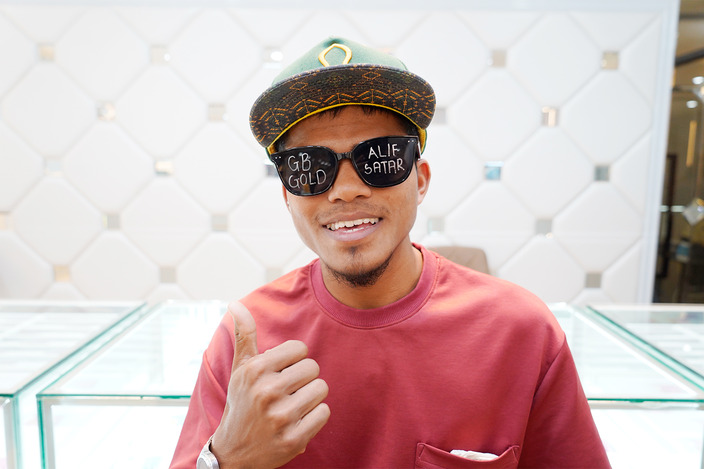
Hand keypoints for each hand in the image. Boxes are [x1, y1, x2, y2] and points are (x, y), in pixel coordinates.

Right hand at [210, 301, 329, 468]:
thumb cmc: (242, 403)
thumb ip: (244, 335)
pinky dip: (315, 417)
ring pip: (321, 389)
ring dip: (310, 397)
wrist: (234, 453)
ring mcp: (281, 417)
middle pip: (312, 368)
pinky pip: (324, 413)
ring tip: (291, 406)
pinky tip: (297, 422)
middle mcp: (266, 392)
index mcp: (255, 370)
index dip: (293, 361)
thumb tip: (235, 303)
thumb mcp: (240, 369)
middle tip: (286, 392)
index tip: (280, 373)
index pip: (300, 349)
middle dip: (303, 379)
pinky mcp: (294, 439)